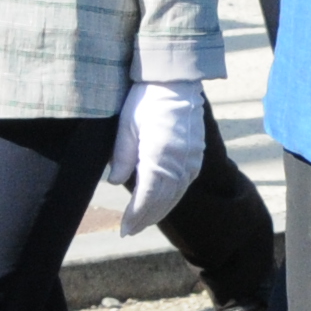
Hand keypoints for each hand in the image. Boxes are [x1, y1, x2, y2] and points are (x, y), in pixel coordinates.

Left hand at [106, 79, 209, 233]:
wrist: (176, 80)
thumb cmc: (146, 98)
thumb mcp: (126, 125)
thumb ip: (121, 156)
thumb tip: (115, 182)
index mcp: (159, 155)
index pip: (147, 196)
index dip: (136, 215)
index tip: (124, 229)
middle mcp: (179, 162)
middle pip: (163, 200)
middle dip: (146, 218)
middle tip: (129, 231)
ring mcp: (191, 159)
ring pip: (175, 194)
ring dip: (160, 210)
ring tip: (143, 221)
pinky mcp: (196, 155)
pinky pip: (184, 184)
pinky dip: (172, 196)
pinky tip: (162, 201)